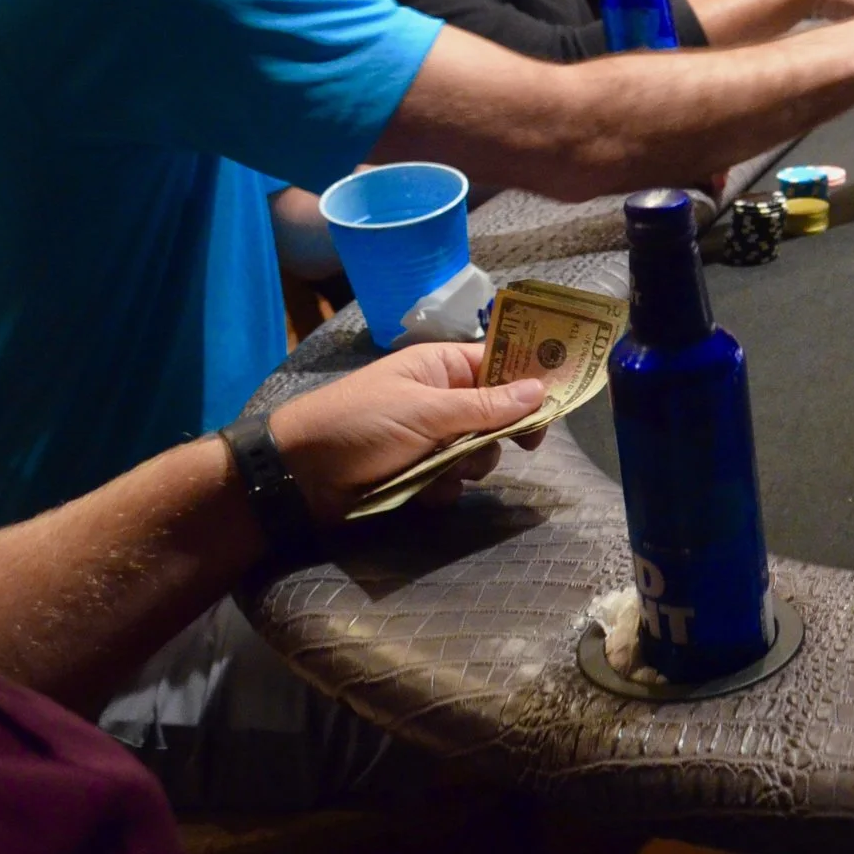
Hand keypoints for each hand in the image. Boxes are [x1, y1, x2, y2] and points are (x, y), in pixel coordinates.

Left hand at [269, 344, 550, 522]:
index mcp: (441, 367)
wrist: (300, 474)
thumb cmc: (359, 424)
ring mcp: (432, 438)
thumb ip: (486, 405)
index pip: (501, 364)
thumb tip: (540, 389)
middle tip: (510, 447)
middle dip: (499, 434)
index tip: (552, 406)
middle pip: (499, 414)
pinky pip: (456, 480)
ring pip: (481, 453)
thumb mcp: (425, 411)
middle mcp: (442, 399)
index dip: (528, 382)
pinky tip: (421, 489)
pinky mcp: (421, 472)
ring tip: (439, 470)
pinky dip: (444, 488)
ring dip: (469, 466)